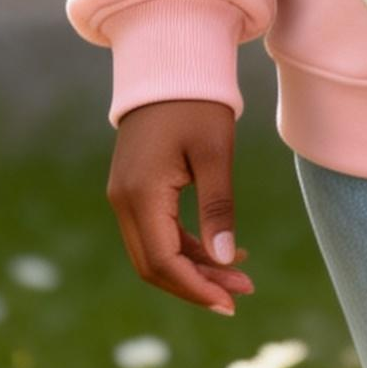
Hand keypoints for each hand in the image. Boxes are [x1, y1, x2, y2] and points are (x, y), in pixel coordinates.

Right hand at [107, 100, 255, 316]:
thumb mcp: (215, 153)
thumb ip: (218, 207)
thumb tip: (225, 259)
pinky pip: (158, 232)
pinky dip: (187, 246)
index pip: (163, 261)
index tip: (231, 302)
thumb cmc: (197, 104)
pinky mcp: (135, 191)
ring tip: (241, 275)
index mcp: (140, 195)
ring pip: (156, 251)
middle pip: (155, 264)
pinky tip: (223, 251)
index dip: (196, 287)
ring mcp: (125, 197)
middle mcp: (123, 202)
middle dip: (198, 283)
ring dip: (195, 267)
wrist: (169, 66)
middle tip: (242, 291)